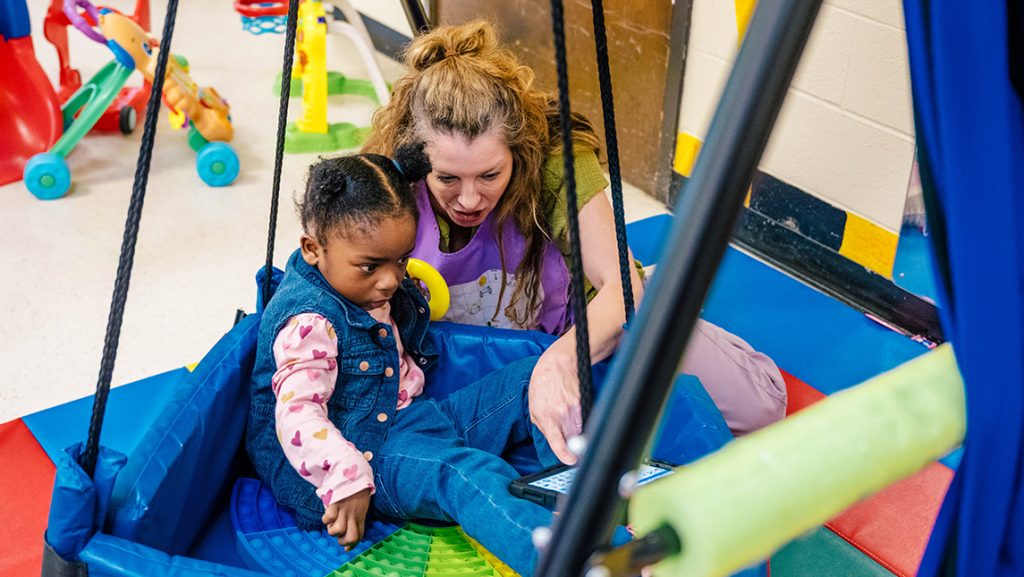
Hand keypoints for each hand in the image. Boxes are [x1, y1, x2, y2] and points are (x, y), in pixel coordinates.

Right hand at [322, 488, 370, 549]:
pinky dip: (326, 519)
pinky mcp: (335, 502)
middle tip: (338, 533)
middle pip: (351, 538)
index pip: (358, 537)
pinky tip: (328, 514)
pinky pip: (329, 516)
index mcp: (360, 516)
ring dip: (332, 530)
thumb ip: (356, 522)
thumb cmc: (357, 493)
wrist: (356, 473)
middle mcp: (353, 515)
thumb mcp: (361, 507)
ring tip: (332, 523)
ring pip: (338, 530)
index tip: (345, 546)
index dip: (351, 544)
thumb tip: (347, 547)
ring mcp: (344, 509)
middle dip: (342, 540)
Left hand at [528, 348, 582, 464]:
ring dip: (577, 431)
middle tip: (569, 442)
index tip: (572, 461)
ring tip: (569, 420)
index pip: (558, 442)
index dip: (565, 455)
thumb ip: (543, 427)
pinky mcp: (584, 401)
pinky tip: (574, 410)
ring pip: (581, 430)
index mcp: (547, 416)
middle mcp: (562, 413)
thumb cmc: (543, 384)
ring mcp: (575, 407)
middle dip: (572, 444)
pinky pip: (586, 418)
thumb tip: (554, 441)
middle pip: (574, 440)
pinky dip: (582, 419)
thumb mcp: (534, 408)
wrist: (558, 364)